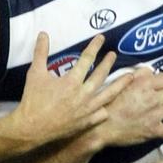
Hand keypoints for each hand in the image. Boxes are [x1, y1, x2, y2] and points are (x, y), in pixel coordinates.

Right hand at [12, 32, 132, 142]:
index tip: (101, 39)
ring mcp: (87, 110)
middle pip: (101, 75)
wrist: (32, 128)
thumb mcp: (35, 73)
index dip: (95, 47)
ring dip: (120, 84)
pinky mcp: (87, 122)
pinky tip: (109, 104)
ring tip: (130, 77)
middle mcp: (84, 94)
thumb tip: (43, 34)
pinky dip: (106, 108)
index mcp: (72, 81)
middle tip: (114, 55)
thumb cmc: (33, 100)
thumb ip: (40, 52)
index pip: (87, 59)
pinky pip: (102, 114)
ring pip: (109, 95)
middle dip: (109, 63)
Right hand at [97, 67, 162, 146]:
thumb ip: (138, 75)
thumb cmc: (108, 104)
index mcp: (144, 84)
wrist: (101, 127)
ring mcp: (155, 115)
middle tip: (161, 100)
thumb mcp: (120, 83)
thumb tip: (151, 72)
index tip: (160, 88)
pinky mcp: (154, 131)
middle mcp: (152, 98)